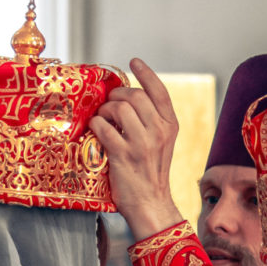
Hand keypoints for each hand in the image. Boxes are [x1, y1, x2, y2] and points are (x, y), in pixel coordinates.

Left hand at [90, 58, 181, 239]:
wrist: (150, 204)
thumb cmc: (151, 175)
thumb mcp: (161, 145)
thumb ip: (152, 123)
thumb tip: (129, 100)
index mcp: (171, 127)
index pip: (160, 91)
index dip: (146, 73)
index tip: (134, 61)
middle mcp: (159, 132)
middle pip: (135, 96)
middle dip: (117, 95)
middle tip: (109, 104)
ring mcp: (142, 144)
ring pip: (119, 109)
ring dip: (105, 110)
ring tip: (103, 120)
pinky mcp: (123, 155)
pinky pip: (104, 128)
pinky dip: (95, 125)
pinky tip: (95, 131)